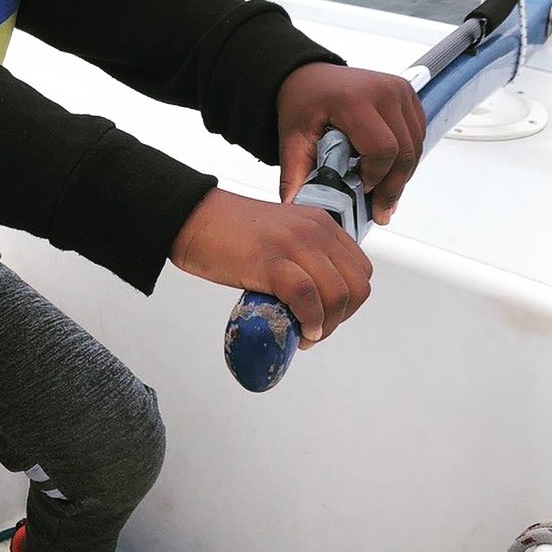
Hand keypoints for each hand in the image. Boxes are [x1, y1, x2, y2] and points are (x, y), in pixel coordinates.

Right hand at [170, 188, 371, 345]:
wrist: (192, 217)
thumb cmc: (228, 231)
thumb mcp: (281, 236)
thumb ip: (303, 258)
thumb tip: (314, 301)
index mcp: (320, 223)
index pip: (360, 270)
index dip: (349, 302)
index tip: (326, 316)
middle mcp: (315, 231)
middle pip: (356, 287)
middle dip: (341, 318)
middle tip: (316, 331)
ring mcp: (295, 244)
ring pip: (338, 295)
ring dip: (326, 325)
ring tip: (306, 334)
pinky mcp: (272, 262)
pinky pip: (308, 298)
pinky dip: (309, 321)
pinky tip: (300, 330)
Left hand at [276, 63, 424, 224]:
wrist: (310, 77)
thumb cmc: (303, 103)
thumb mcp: (292, 139)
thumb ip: (295, 175)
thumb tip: (296, 208)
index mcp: (353, 100)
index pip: (382, 149)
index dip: (375, 177)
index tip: (360, 191)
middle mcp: (382, 91)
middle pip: (405, 152)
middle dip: (393, 186)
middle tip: (379, 209)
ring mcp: (399, 90)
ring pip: (416, 146)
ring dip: (402, 174)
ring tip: (383, 192)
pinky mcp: (408, 95)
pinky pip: (418, 135)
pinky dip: (407, 157)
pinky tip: (388, 168)